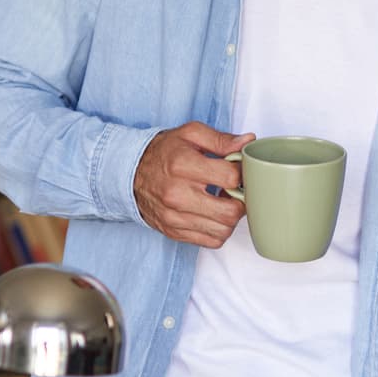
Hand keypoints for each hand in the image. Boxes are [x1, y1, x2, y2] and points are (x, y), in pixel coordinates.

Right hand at [133, 122, 254, 248]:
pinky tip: (213, 214)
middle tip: (236, 192)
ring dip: (231, 218)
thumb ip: (220, 139)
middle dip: (241, 202)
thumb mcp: (190, 135)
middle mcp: (177, 195)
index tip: (239, 173)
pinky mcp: (174, 231)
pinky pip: (211, 241)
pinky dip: (219, 230)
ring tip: (223, 202)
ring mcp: (174, 217)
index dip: (242, 175)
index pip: (230, 178)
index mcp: (183, 166)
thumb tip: (247, 142)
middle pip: (230, 212)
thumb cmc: (163, 153)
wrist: (130, 174)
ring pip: (223, 230)